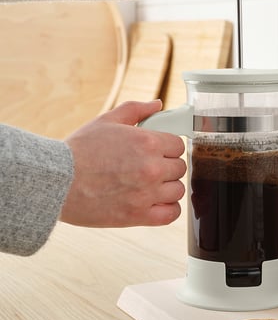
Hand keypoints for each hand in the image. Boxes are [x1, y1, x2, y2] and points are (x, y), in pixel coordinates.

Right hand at [61, 100, 185, 227]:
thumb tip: (157, 104)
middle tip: (149, 168)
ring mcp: (147, 193)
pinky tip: (157, 203)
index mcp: (147, 142)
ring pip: (178, 190)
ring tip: (149, 185)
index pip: (178, 145)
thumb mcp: (107, 121)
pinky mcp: (139, 215)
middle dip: (167, 166)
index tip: (158, 152)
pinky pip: (172, 214)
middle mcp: (152, 168)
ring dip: (167, 188)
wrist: (55, 182)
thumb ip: (136, 110)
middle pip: (180, 168)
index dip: (168, 148)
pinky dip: (168, 209)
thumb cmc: (79, 151)